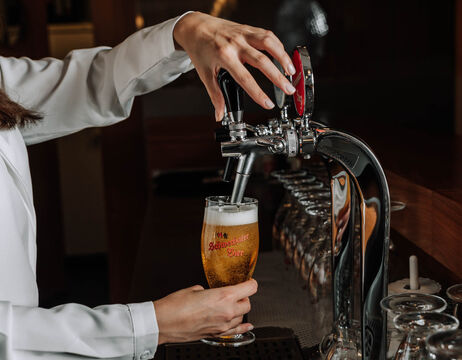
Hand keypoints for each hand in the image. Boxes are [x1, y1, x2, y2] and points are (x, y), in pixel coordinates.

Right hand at [153, 279, 257, 343]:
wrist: (163, 323)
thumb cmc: (175, 306)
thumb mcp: (194, 289)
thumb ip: (208, 291)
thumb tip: (208, 293)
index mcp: (223, 297)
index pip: (250, 288)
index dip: (250, 283)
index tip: (248, 281)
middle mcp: (226, 312)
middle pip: (248, 304)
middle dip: (244, 297)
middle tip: (237, 293)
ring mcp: (222, 326)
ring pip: (242, 317)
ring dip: (239, 310)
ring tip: (232, 305)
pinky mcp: (216, 334)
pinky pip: (236, 331)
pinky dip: (242, 327)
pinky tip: (246, 325)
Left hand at [173, 12, 295, 120]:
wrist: (195, 26)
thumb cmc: (200, 49)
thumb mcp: (205, 74)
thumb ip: (215, 96)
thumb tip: (220, 114)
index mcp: (224, 57)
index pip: (245, 79)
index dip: (258, 94)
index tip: (268, 104)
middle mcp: (235, 44)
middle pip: (262, 61)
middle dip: (278, 77)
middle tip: (289, 89)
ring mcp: (243, 34)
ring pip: (268, 43)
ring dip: (283, 57)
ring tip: (291, 71)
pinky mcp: (248, 28)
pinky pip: (267, 35)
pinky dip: (278, 46)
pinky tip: (283, 56)